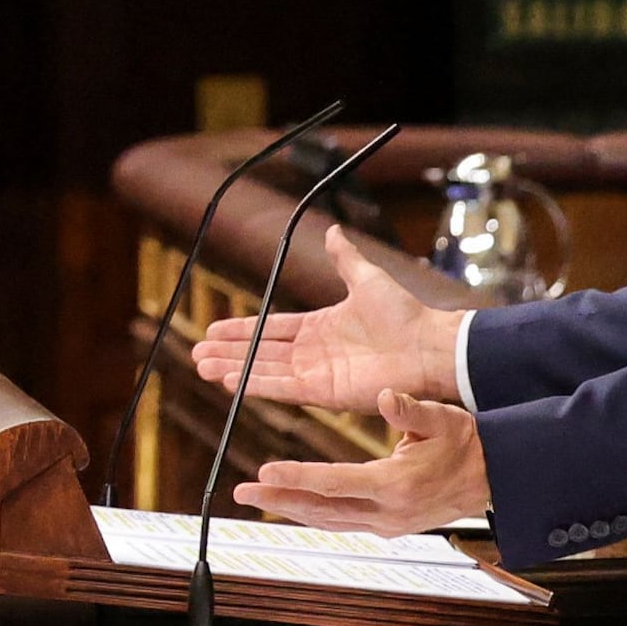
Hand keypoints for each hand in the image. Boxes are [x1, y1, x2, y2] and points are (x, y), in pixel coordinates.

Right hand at [189, 228, 462, 410]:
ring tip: (202, 366)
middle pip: (260, 353)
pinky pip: (283, 389)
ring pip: (264, 372)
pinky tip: (230, 380)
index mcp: (320, 327)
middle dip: (228, 352)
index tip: (212, 328)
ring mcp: (318, 374)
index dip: (241, 330)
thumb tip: (333, 232)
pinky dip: (255, 385)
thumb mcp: (367, 278)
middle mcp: (314, 353)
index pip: (270, 329)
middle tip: (196, 352)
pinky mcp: (325, 393)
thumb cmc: (406, 315)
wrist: (430, 346)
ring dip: (233, 369)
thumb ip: (344, 259)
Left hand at [233, 391, 488, 534]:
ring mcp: (388, 525)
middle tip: (243, 490)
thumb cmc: (468, 445)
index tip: (265, 470)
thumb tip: (385, 395)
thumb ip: (411, 410)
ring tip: (256, 496)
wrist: (495, 478)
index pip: (335, 483)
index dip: (298, 476)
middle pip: (322, 509)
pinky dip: (313, 513)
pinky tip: (292, 502)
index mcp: (395, 485)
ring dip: (290, 508)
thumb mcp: (442, 420)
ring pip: (328, 520)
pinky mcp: (389, 526)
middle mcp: (388, 513)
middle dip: (280, 498)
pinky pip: (341, 521)